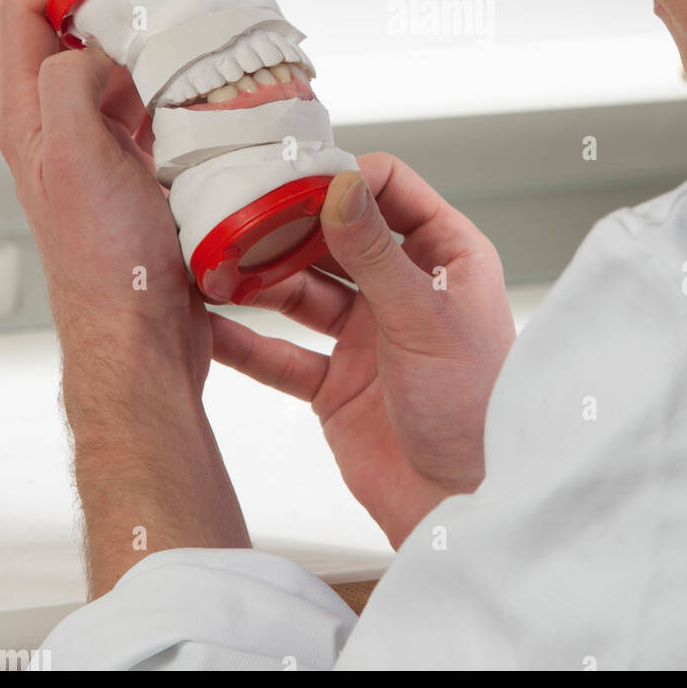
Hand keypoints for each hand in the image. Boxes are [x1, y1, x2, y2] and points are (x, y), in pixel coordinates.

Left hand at [0, 0, 211, 407]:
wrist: (144, 334)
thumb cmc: (107, 265)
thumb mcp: (75, 156)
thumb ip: (71, 82)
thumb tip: (104, 53)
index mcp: (29, 115)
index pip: (25, 9)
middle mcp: (59, 126)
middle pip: (75, 31)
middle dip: (122, 0)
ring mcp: (101, 148)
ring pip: (122, 68)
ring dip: (158, 45)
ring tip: (199, 35)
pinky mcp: (140, 170)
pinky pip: (158, 107)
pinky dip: (183, 88)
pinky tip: (215, 91)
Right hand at [208, 153, 515, 547]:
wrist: (466, 508)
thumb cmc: (477, 410)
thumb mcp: (424, 317)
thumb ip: (375, 252)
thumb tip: (339, 185)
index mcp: (446, 256)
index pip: (388, 189)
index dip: (340, 178)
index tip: (290, 179)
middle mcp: (404, 288)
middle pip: (334, 237)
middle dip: (285, 229)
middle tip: (236, 219)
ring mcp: (368, 335)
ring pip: (300, 292)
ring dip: (258, 281)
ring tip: (212, 269)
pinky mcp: (337, 384)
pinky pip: (282, 354)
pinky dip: (245, 343)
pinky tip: (209, 327)